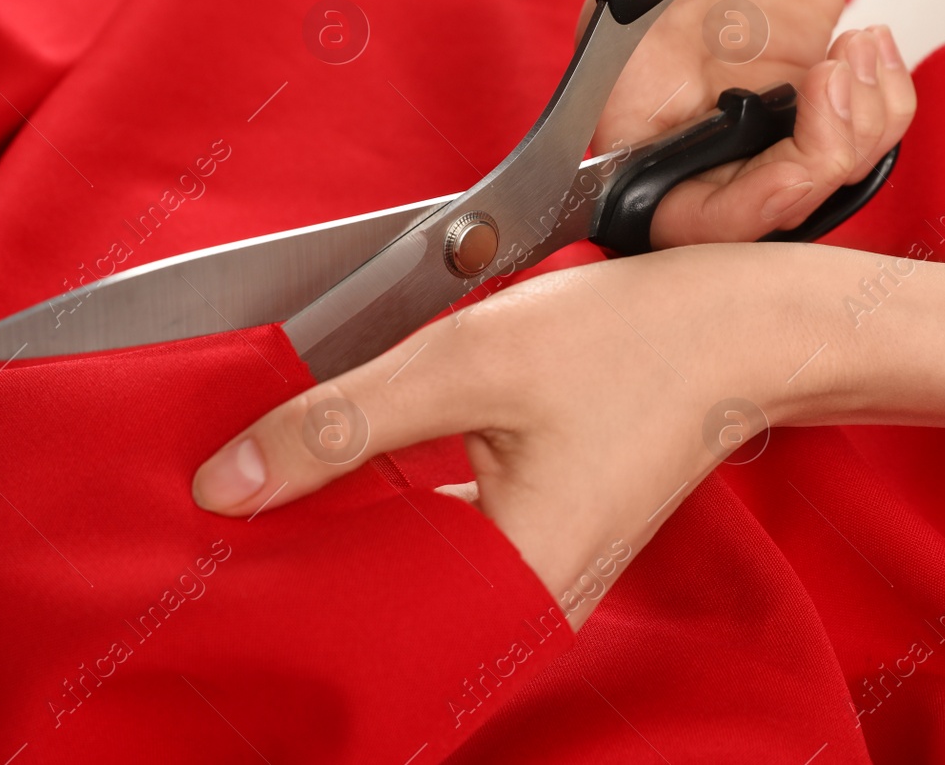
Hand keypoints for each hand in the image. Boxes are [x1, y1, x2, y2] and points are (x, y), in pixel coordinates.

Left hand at [192, 244, 860, 626]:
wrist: (738, 329)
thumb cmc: (630, 344)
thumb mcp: (465, 362)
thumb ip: (341, 423)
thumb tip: (229, 482)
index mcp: (512, 583)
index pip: (353, 615)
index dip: (272, 575)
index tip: (206, 537)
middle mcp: (528, 602)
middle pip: (375, 599)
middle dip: (301, 548)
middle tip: (227, 497)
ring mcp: (540, 575)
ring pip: (408, 568)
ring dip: (345, 521)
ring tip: (276, 479)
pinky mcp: (544, 540)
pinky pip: (446, 542)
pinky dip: (395, 505)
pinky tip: (354, 467)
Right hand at [592, 0, 913, 247]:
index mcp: (626, 70)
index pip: (633, 192)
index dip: (700, 213)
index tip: (780, 163)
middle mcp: (678, 104)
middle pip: (724, 218)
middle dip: (800, 177)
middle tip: (835, 93)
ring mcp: (742, 108)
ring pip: (796, 192)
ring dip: (854, 137)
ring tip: (861, 49)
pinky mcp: (800, 99)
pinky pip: (845, 150)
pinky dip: (881, 113)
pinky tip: (873, 45)